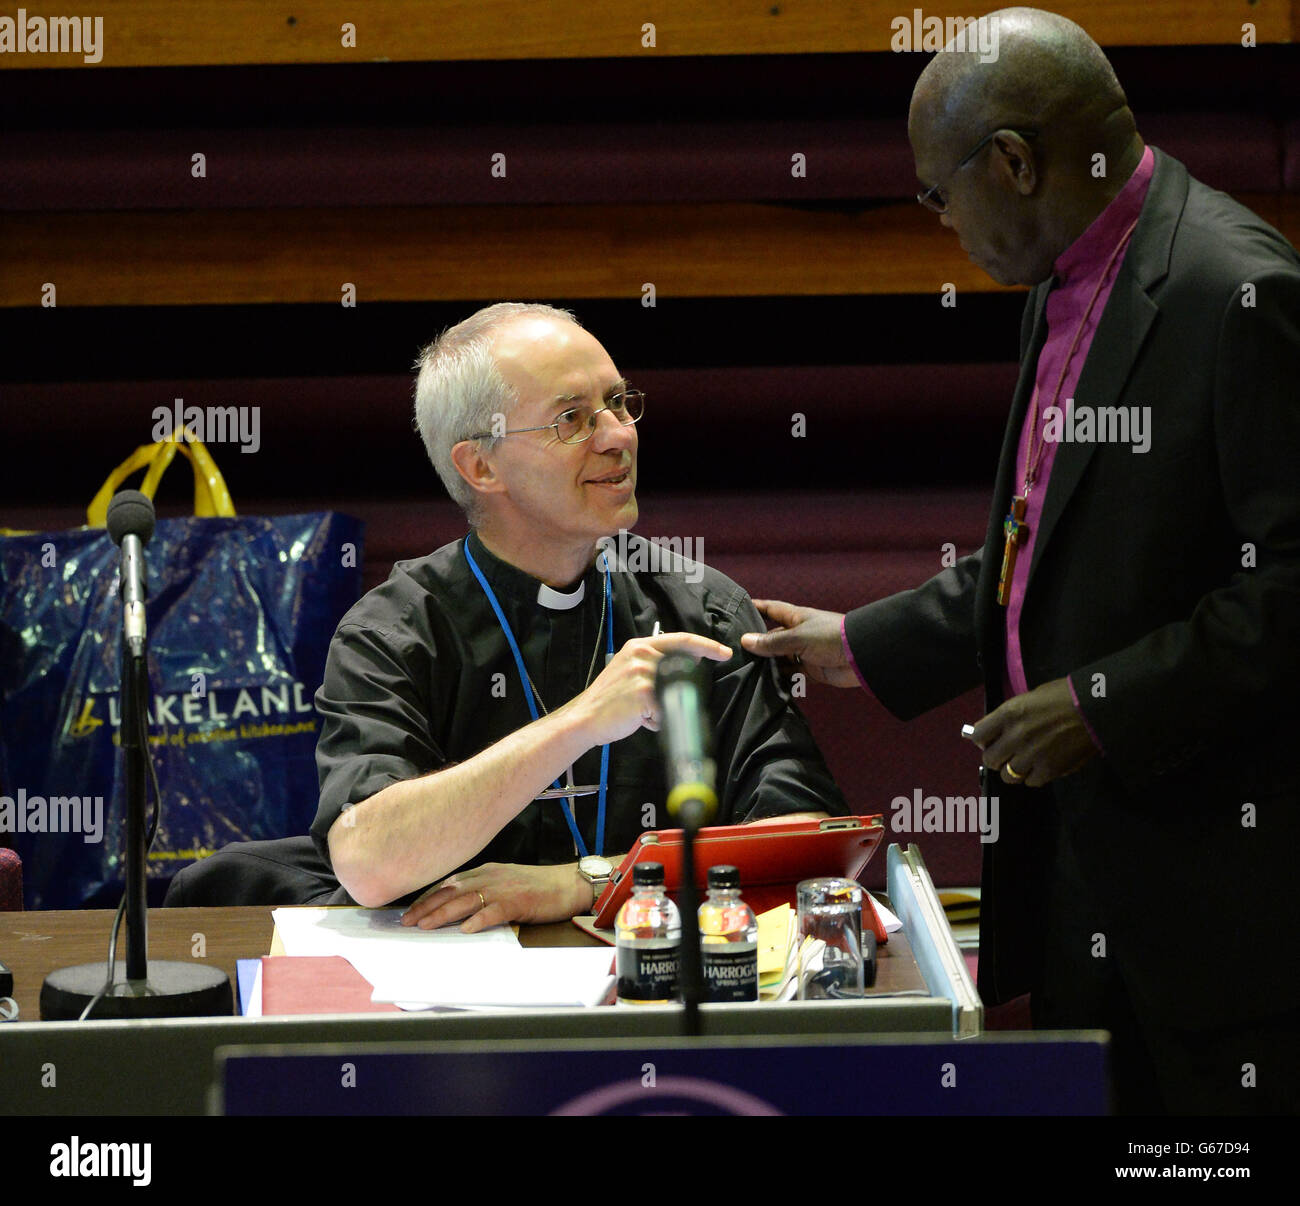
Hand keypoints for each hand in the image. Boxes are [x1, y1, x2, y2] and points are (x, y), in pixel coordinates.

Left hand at [400, 862, 590, 932]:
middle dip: (427, 906)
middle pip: (452, 891)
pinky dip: (480, 919)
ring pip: (467, 900)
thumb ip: (481, 890)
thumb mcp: (504, 882)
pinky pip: (496, 910)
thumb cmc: (537, 886)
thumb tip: (455, 907)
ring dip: (443, 913)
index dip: (427, 896)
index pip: (449, 883)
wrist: (567, 884)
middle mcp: (491, 877)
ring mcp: (504, 888)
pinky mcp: (520, 901)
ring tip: (425, 925)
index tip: (410, 909)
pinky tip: (466, 929)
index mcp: (486, 872)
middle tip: (407, 921)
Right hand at [564, 631, 732, 745]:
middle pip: (682, 667)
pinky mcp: (643, 695)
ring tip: (642, 712)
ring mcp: (642, 674)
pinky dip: (656, 720)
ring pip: (674, 692)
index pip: (681, 639)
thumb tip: (689, 662)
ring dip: (663, 707)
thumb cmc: (609, 698)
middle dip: (681, 687)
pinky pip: (665, 711)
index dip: (707, 646)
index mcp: (639, 646)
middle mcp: (641, 655)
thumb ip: (654, 662)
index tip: (724, 653)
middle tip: (665, 701)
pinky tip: (639, 719)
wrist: (585, 717)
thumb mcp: (629, 669)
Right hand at [739, 599, 858, 687]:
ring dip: (768, 666)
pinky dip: (782, 680)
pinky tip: (767, 685)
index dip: (756, 608)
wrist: (862, 656)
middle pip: (772, 638)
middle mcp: (798, 634)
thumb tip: (745, 641)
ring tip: (746, 672)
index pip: (771, 610)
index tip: (737, 609)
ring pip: (780, 659)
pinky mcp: (812, 671)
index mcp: (796, 618)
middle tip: (735, 653)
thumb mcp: (797, 637)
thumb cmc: (830, 637)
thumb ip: (772, 642)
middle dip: (757, 645)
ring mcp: (805, 653)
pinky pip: (792, 675)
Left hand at [969, 677, 1099, 787]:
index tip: (988, 740)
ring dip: (1014, 770)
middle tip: (1007, 753)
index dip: (982, 739)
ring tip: (1025, 761)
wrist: (1095, 707)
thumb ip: (1009, 716)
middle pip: (990, 759)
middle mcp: (1016, 736)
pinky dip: (1033, 776)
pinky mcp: (1049, 769)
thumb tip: (994, 730)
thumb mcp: (1030, 698)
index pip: (978, 735)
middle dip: (997, 757)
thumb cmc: (1064, 697)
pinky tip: (1041, 765)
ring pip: (1008, 775)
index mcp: (1008, 714)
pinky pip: (1030, 782)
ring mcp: (1032, 755)